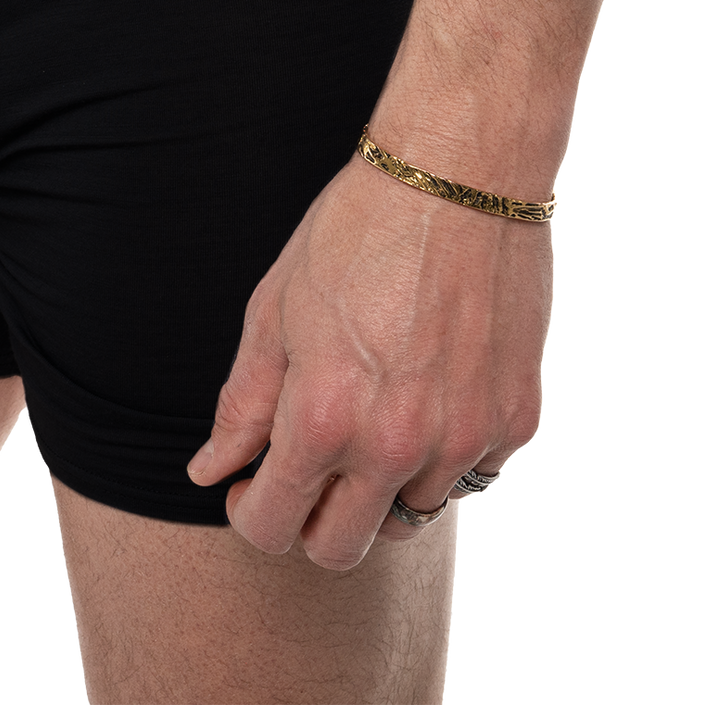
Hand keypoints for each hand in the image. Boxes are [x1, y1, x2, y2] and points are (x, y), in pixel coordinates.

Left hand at [188, 156, 552, 569]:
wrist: (459, 176)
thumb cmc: (354, 230)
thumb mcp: (275, 307)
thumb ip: (243, 402)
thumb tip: (211, 472)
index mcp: (323, 418)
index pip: (274, 529)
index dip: (251, 516)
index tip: (252, 487)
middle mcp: (396, 446)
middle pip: (342, 550)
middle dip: (311, 521)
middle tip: (305, 469)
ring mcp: (464, 440)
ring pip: (409, 514)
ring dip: (382, 485)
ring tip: (373, 409)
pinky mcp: (516, 423)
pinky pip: (469, 474)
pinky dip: (442, 453)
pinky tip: (428, 389)